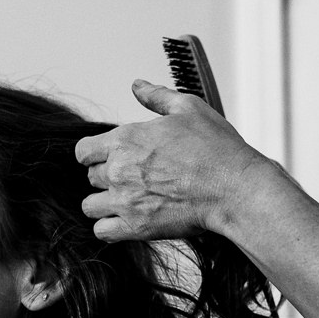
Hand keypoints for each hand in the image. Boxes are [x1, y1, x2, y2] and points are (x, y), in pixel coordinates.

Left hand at [75, 80, 272, 242]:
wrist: (235, 188)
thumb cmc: (216, 150)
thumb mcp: (189, 109)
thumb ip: (157, 96)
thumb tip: (137, 86)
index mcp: (125, 139)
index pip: (83, 150)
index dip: (95, 153)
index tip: (110, 157)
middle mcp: (118, 170)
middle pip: (91, 176)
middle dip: (108, 176)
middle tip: (134, 179)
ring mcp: (125, 200)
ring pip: (91, 205)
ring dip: (105, 203)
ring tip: (129, 201)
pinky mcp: (136, 227)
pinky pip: (103, 231)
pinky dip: (111, 227)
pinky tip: (128, 220)